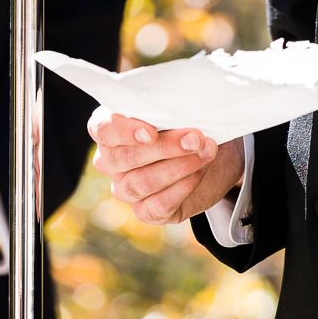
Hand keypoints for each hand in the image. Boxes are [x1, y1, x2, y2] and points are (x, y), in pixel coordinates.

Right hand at [89, 111, 245, 224]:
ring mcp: (125, 188)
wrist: (215, 152)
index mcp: (112, 127)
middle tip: (196, 138)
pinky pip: (157, 206)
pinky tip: (199, 172)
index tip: (151, 132)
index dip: (124, 131)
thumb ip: (172, 107)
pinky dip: (182, 187)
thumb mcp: (181, 108)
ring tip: (206, 152)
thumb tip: (182, 110)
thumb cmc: (189, 122)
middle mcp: (111, 160)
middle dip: (165, 147)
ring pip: (142, 183)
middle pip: (125, 158)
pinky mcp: (145, 211)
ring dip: (180, 166)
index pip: (103, 128)